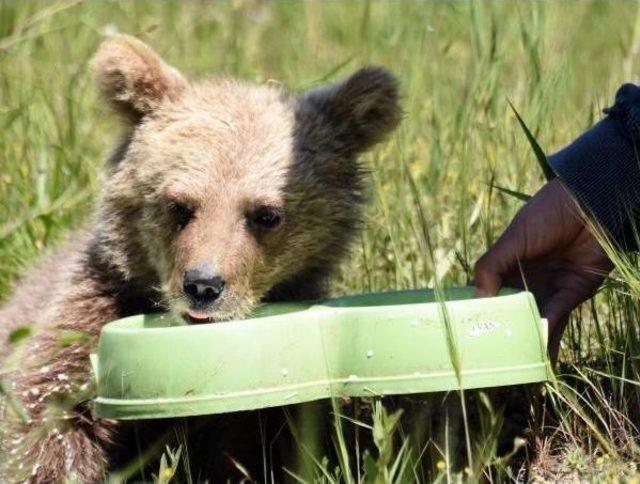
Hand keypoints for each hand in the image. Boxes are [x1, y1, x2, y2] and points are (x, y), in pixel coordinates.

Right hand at [474, 179, 612, 360]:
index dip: (475, 310)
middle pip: (508, 312)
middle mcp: (524, 279)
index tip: (463, 332)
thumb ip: (491, 267)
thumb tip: (476, 300)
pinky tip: (538, 356)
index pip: (485, 292)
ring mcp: (548, 288)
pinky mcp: (572, 294)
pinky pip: (556, 319)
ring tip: (512, 365)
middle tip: (486, 357)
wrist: (592, 204)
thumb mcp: (513, 238)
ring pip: (532, 320)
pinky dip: (547, 337)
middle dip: (499, 332)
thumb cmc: (547, 214)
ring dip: (524, 341)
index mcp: (505, 264)